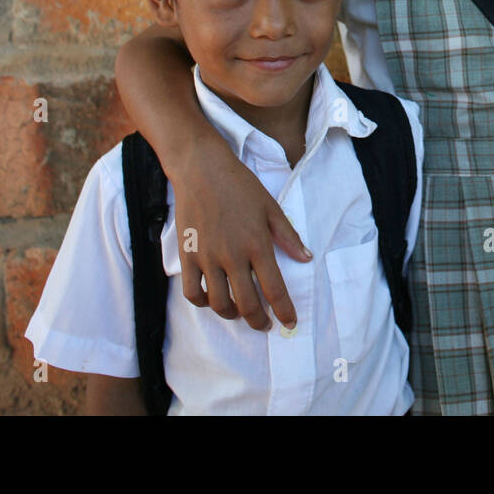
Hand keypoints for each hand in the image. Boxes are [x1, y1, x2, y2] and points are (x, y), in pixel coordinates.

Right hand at [173, 136, 311, 330]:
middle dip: (259, 321)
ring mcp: (207, 257)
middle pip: (247, 303)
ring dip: (232, 314)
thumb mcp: (271, 207)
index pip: (274, 289)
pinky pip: (192, 292)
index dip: (284, 311)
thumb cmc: (240, 185)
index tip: (289, 323)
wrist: (202, 169)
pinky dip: (203, 303)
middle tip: (264, 324)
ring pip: (219, 303)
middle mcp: (233, 256)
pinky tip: (212, 299)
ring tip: (239, 312)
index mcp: (257, 244)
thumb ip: (288, 236)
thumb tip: (306, 258)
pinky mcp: (187, 255)